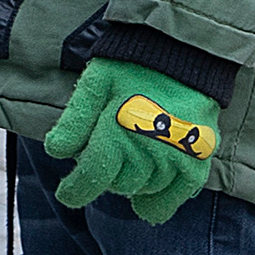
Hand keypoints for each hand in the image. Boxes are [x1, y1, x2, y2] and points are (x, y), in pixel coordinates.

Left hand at [46, 59, 221, 227]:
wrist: (184, 52)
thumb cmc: (133, 66)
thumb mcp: (96, 83)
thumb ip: (75, 119)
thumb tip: (56, 151)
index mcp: (117, 132)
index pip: (90, 178)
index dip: (74, 191)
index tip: (67, 193)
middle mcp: (147, 150)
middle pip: (117, 185)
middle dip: (105, 175)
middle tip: (105, 154)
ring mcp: (176, 158)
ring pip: (144, 189)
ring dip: (132, 181)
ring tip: (128, 161)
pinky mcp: (198, 160)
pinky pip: (176, 196)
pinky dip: (159, 202)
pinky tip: (146, 199)